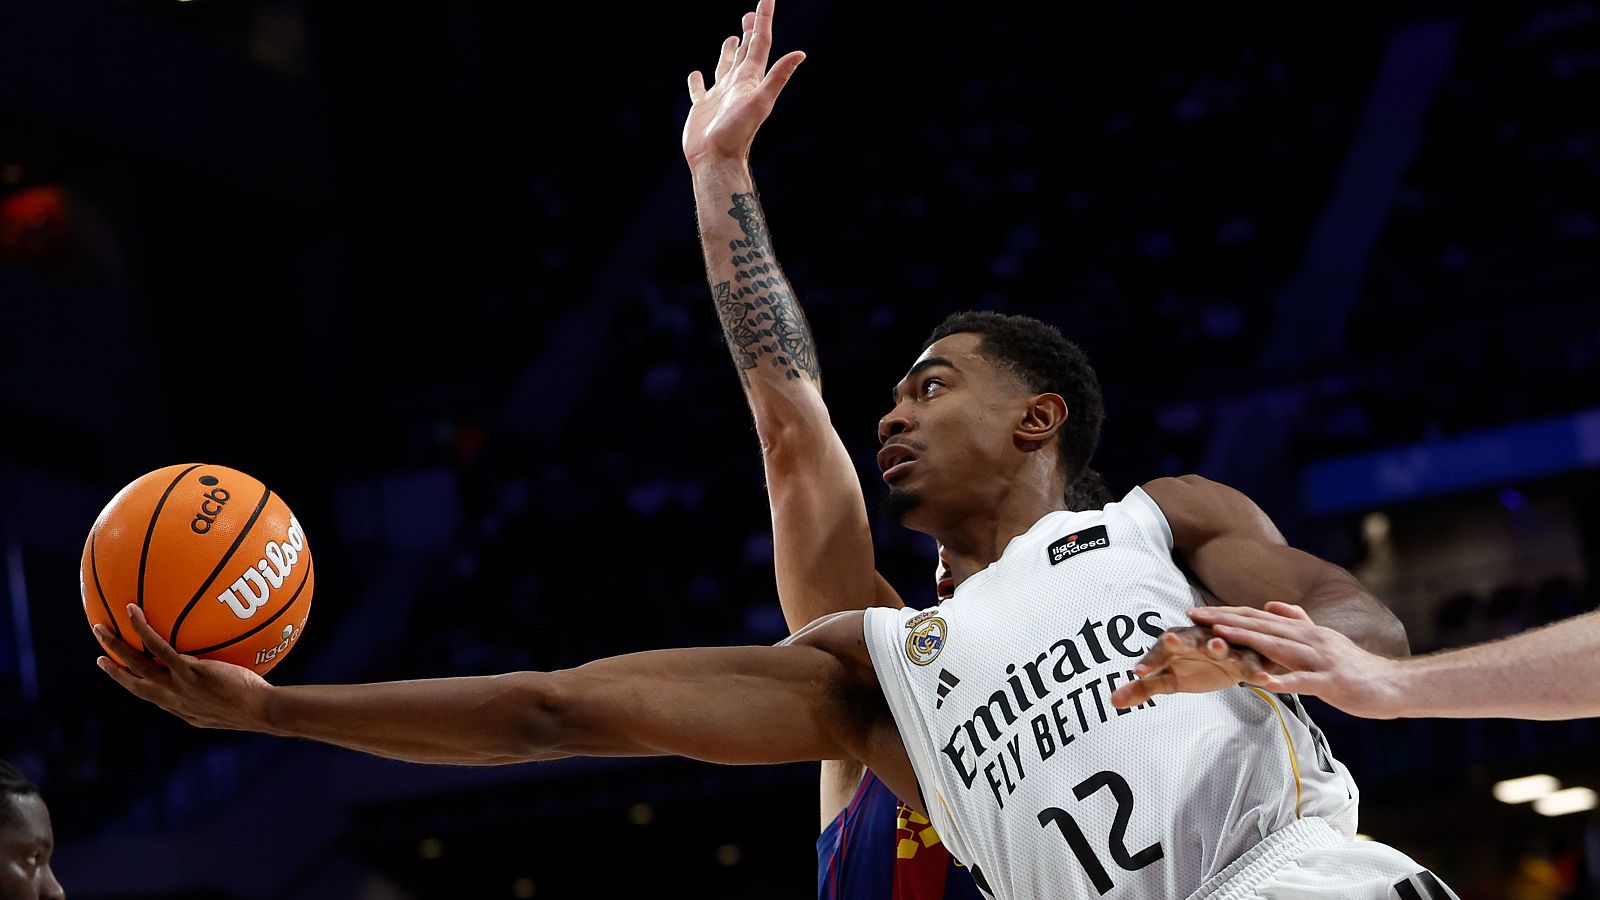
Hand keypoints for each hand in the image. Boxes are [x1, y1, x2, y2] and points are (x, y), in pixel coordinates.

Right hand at [95, 604, 273, 731]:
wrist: (260, 711)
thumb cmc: (255, 705)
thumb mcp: (231, 701)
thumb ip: (220, 687)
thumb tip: (222, 670)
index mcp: (181, 708)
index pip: (152, 696)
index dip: (134, 686)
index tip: (122, 677)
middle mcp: (173, 700)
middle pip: (134, 684)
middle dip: (114, 671)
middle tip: (98, 656)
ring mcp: (178, 686)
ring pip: (137, 664)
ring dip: (116, 646)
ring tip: (100, 628)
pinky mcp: (188, 671)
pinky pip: (159, 648)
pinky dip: (142, 629)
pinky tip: (133, 611)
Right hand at [683, 0, 805, 165]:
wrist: (716, 160)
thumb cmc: (737, 133)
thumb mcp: (760, 101)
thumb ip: (778, 77)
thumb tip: (801, 54)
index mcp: (750, 79)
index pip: (760, 43)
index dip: (763, 20)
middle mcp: (737, 85)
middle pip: (745, 52)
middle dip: (749, 32)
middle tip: (750, 14)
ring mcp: (720, 96)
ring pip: (725, 66)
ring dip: (729, 52)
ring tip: (731, 38)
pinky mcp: (703, 107)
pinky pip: (700, 88)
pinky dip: (698, 79)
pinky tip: (696, 74)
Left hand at [1109, 624, 1276, 707]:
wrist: (1232, 661)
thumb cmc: (1196, 666)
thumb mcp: (1170, 680)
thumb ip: (1143, 689)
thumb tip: (1113, 701)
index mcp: (1178, 642)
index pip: (1160, 651)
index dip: (1150, 660)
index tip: (1138, 672)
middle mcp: (1199, 640)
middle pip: (1189, 639)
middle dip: (1181, 640)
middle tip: (1170, 639)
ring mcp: (1224, 648)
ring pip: (1222, 646)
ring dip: (1219, 646)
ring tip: (1217, 646)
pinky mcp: (1245, 660)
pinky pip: (1250, 666)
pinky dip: (1255, 672)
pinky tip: (1260, 680)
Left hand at [1179, 602, 1406, 717]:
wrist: (1393, 684)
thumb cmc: (1354, 666)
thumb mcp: (1323, 639)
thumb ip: (1298, 621)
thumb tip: (1271, 604)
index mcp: (1304, 630)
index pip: (1257, 617)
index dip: (1226, 612)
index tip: (1196, 611)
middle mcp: (1309, 638)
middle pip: (1260, 626)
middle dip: (1224, 620)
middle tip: (1192, 616)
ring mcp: (1319, 659)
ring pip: (1276, 647)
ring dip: (1246, 640)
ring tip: (1217, 636)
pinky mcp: (1330, 682)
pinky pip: (1302, 681)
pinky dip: (1281, 681)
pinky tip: (1260, 682)